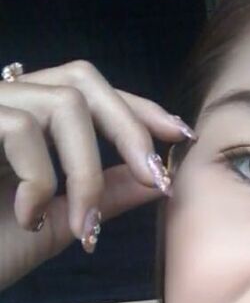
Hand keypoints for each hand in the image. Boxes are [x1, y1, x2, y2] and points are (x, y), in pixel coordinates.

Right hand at [0, 59, 195, 290]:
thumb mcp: (60, 221)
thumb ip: (104, 196)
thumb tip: (156, 179)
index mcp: (31, 121)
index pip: (92, 93)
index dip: (138, 108)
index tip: (180, 135)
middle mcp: (5, 101)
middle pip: (83, 79)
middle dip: (129, 127)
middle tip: (156, 176)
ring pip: (61, 105)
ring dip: (86, 171)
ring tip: (82, 224)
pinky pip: (20, 129)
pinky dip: (39, 180)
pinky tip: (27, 215)